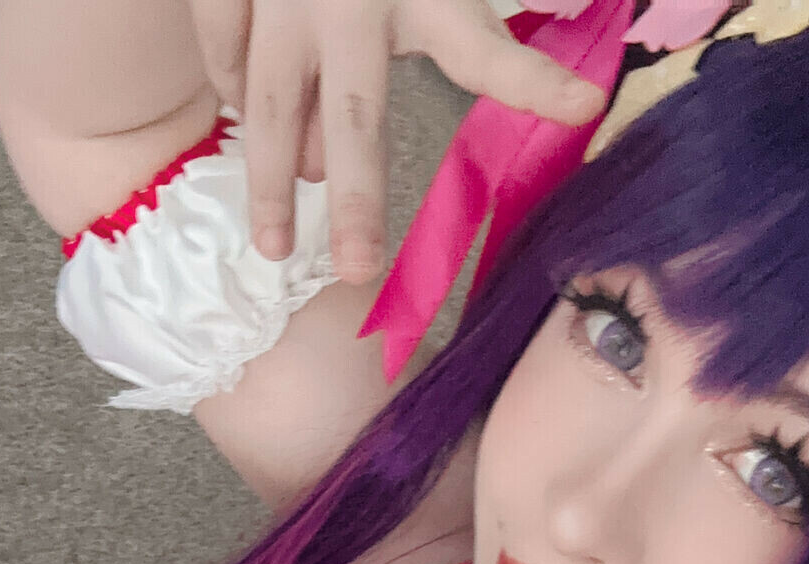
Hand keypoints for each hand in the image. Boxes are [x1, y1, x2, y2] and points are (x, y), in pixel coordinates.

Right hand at [186, 0, 606, 283]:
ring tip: (272, 246)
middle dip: (356, 199)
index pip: (480, 48)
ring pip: (273, 98)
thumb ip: (388, 52)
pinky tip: (247, 122)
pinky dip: (234, 91)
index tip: (583, 105)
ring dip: (268, 182)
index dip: (532, 80)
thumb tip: (319, 162)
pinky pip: (225, 49)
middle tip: (357, 270)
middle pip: (356, 113)